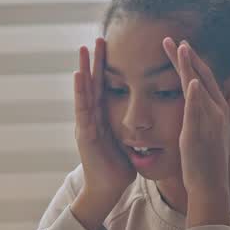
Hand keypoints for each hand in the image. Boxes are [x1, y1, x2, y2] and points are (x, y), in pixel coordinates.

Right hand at [71, 38, 135, 229]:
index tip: (112, 48)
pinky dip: (80, 91)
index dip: (108, 68)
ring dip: (84, 69)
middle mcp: (92, 118)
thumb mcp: (128, 142)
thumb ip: (134, 128)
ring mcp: (86, 125)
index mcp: (103, 119)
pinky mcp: (85, 134)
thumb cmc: (118, 169)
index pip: (106, 88)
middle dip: (95, 62)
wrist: (107, 190)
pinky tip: (79, 75)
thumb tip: (150, 118)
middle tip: (98, 38)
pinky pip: (83, 109)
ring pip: (85, 92)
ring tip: (84, 49)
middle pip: (94, 84)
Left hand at [162, 38, 229, 224]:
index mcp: (218, 108)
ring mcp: (208, 121)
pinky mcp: (198, 133)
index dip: (194, 60)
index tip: (181, 44)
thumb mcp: (227, 126)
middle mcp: (216, 110)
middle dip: (187, 57)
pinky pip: (197, 111)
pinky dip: (195, 95)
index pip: (205, 77)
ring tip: (180, 47)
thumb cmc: (214, 156)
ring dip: (189, 66)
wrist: (211, 183)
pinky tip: (191, 81)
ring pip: (198, 87)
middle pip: (201, 76)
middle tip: (172, 39)